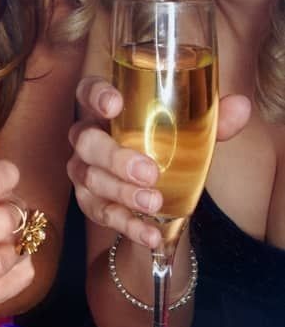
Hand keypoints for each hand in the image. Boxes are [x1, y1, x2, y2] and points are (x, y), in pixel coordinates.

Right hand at [68, 75, 250, 248]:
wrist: (155, 192)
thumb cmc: (164, 148)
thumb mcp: (187, 134)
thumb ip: (211, 121)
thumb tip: (241, 106)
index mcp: (106, 111)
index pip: (89, 92)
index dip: (96, 95)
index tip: (115, 104)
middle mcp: (87, 137)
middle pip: (86, 141)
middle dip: (115, 157)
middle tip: (148, 172)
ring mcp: (85, 170)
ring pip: (91, 178)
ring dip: (123, 193)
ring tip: (154, 203)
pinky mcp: (90, 201)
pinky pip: (102, 213)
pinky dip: (126, 225)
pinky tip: (149, 234)